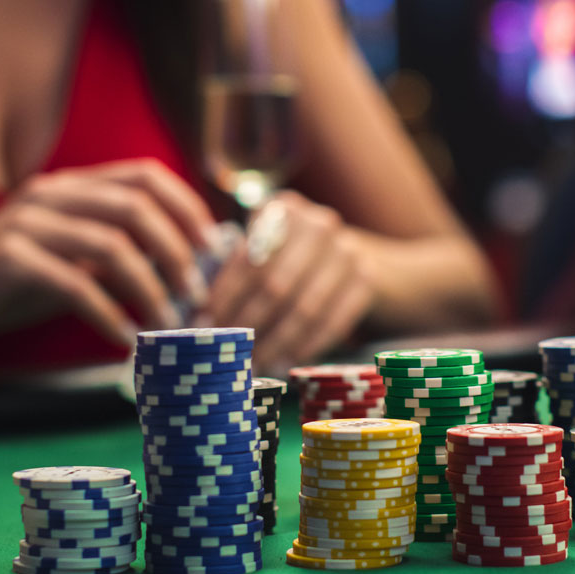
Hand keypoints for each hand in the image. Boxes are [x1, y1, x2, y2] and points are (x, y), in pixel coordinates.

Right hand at [0, 159, 214, 349]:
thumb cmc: (8, 285)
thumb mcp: (69, 259)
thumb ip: (116, 252)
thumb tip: (184, 267)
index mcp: (71, 186)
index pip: (144, 175)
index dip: (187, 207)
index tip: (213, 249)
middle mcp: (52, 194)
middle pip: (136, 208)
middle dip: (177, 253)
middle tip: (197, 296)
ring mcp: (28, 222)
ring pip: (112, 246)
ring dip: (150, 290)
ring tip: (168, 326)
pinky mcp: (8, 258)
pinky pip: (75, 285)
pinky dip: (108, 314)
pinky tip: (124, 340)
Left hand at [201, 191, 372, 371]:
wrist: (377, 266)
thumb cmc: (303, 262)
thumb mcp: (273, 250)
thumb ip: (239, 268)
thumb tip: (197, 315)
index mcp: (283, 210)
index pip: (247, 257)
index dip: (224, 295)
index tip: (203, 325)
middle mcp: (318, 223)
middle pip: (274, 283)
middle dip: (246, 323)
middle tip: (228, 351)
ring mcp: (348, 251)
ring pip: (303, 307)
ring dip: (276, 341)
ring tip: (255, 364)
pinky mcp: (368, 280)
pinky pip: (333, 321)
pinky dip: (307, 346)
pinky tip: (288, 362)